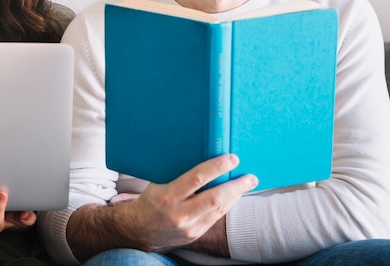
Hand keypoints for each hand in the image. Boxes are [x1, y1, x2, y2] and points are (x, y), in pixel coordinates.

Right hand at [67, 154, 256, 261]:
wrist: (138, 230)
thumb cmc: (150, 200)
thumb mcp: (158, 183)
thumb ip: (180, 175)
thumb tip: (201, 155)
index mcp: (167, 195)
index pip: (197, 178)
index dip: (216, 167)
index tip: (232, 158)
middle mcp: (179, 213)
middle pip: (215, 198)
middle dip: (236, 186)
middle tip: (250, 175)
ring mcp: (189, 227)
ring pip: (219, 210)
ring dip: (236, 196)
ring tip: (247, 183)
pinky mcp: (195, 235)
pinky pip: (215, 218)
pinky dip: (226, 206)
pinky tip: (233, 197)